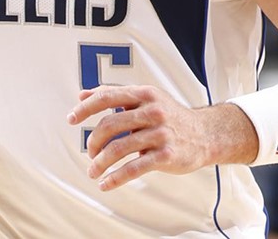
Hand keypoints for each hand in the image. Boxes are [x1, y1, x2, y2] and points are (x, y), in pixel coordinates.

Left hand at [67, 85, 249, 190]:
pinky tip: (105, 183)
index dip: (86, 107)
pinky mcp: (165, 155)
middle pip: (110, 124)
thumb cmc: (169, 114)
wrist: (206, 134)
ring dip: (100, 162)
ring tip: (93, 170)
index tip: (71, 118)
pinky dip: (115, 177)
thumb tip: (83, 94)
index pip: (107, 96)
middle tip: (89, 152)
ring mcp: (160, 133)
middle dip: (93, 140)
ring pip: (119, 148)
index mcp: (143, 94)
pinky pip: (134, 168)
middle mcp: (152, 111)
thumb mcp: (144, 97)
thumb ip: (114, 94)